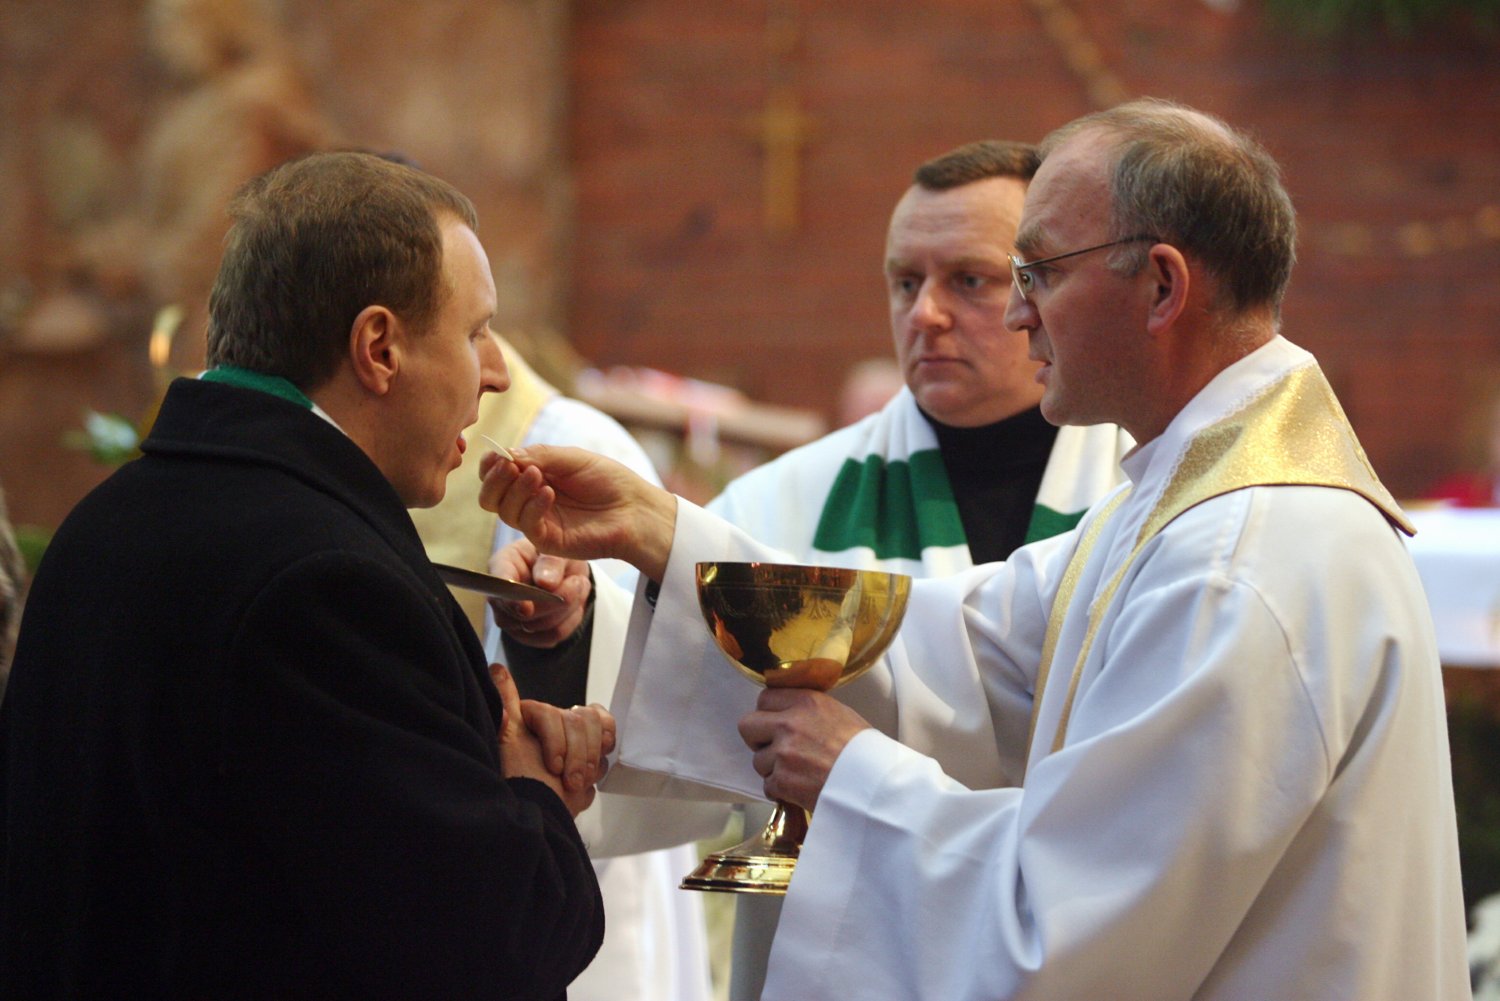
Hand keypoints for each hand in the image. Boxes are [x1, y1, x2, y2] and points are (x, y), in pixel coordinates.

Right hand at [477, 445, 676, 581]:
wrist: (636, 510)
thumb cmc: (610, 481)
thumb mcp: (573, 459)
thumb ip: (540, 456)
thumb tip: (507, 455)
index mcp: (535, 478)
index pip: (498, 475)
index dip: (491, 466)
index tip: (497, 456)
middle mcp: (530, 502)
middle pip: (490, 497)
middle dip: (494, 480)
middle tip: (510, 466)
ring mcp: (538, 523)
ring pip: (503, 511)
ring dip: (515, 489)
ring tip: (538, 476)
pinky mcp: (548, 542)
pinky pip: (526, 525)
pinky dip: (532, 506)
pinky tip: (549, 493)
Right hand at [488, 538, 589, 647]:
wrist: (567, 571)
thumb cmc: (557, 556)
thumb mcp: (559, 550)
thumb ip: (551, 562)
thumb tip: (545, 583)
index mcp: (503, 565)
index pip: (499, 584)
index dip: (511, 600)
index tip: (527, 608)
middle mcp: (501, 595)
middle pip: (520, 614)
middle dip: (554, 601)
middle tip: (577, 582)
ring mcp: (512, 618)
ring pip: (539, 627)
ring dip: (567, 609)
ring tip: (578, 587)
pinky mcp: (528, 634)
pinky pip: (551, 636)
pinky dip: (569, 622)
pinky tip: (574, 605)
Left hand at [491, 663, 614, 816]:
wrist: (542, 819)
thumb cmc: (522, 783)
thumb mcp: (508, 743)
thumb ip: (506, 704)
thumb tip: (496, 669)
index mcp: (534, 718)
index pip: (554, 713)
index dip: (557, 741)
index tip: (553, 767)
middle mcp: (554, 723)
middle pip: (579, 719)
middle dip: (578, 755)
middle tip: (570, 782)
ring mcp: (574, 737)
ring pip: (597, 726)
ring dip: (590, 758)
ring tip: (579, 782)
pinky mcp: (590, 751)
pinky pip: (608, 731)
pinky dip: (606, 741)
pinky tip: (600, 754)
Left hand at [738, 689, 871, 810]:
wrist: (874, 784)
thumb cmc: (865, 751)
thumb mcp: (839, 713)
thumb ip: (808, 710)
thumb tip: (787, 714)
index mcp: (806, 702)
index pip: (764, 698)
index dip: (768, 712)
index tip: (775, 722)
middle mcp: (790, 723)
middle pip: (747, 725)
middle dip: (758, 739)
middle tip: (775, 747)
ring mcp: (783, 753)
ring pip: (758, 760)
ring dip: (773, 769)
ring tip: (798, 772)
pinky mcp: (782, 781)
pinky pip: (767, 785)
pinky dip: (780, 790)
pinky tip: (799, 788)